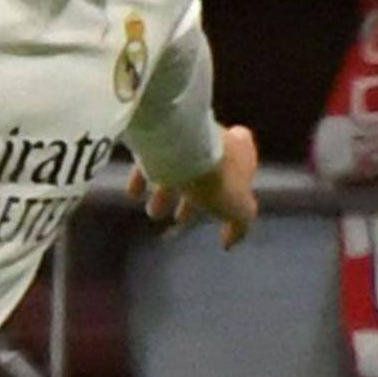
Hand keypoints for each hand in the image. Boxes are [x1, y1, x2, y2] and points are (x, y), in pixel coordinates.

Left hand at [127, 125, 258, 248]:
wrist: (184, 149)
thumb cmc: (220, 178)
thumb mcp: (240, 209)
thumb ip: (240, 224)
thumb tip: (231, 240)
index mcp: (240, 150)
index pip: (243, 165)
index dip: (232, 187)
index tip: (223, 207)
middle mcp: (214, 138)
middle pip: (204, 172)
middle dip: (191, 198)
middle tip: (180, 219)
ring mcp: (184, 136)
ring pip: (175, 168)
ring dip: (163, 192)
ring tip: (154, 212)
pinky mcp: (157, 136)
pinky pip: (148, 161)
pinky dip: (140, 179)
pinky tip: (134, 195)